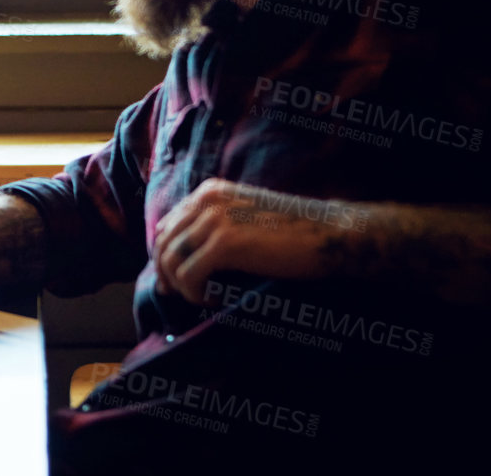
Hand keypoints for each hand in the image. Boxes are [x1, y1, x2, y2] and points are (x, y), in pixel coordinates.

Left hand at [152, 178, 359, 305]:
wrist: (327, 234)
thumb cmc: (290, 231)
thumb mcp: (243, 217)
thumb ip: (213, 225)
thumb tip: (180, 254)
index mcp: (209, 191)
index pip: (166, 225)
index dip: (163, 255)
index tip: (172, 279)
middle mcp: (206, 200)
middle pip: (163, 243)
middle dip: (165, 274)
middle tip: (176, 296)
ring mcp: (215, 220)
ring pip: (171, 260)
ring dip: (181, 286)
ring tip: (202, 297)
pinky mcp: (225, 244)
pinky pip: (189, 275)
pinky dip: (195, 293)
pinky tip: (214, 299)